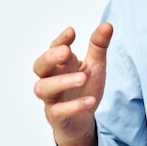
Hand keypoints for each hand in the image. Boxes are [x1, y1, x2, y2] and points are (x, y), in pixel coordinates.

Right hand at [33, 23, 112, 145]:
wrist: (83, 120)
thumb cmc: (85, 89)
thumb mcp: (95, 65)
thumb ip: (99, 46)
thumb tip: (107, 25)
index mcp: (61, 64)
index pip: (54, 48)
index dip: (60, 40)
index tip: (71, 32)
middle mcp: (52, 79)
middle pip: (39, 66)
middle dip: (49, 58)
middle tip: (66, 52)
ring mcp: (52, 98)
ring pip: (43, 88)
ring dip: (62, 82)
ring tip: (83, 78)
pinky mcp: (56, 117)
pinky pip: (58, 111)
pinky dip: (74, 106)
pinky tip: (91, 100)